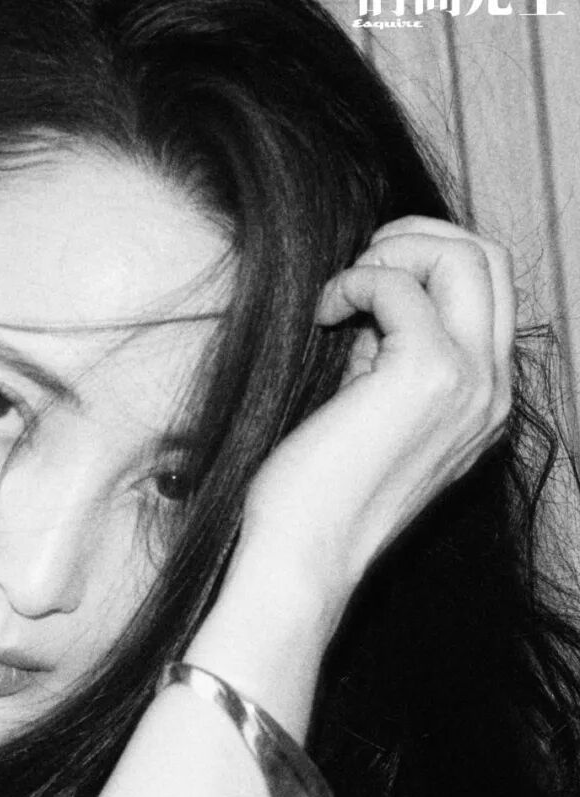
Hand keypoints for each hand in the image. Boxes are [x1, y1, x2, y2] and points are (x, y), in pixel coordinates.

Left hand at [238, 216, 514, 610]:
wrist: (304, 556)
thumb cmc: (318, 495)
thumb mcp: (369, 411)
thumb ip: (386, 356)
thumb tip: (372, 296)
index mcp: (484, 400)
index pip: (488, 290)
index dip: (426, 265)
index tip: (364, 287)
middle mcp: (492, 390)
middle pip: (491, 258)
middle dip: (417, 240)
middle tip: (355, 273)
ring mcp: (470, 381)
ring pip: (464, 255)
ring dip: (392, 253)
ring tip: (340, 295)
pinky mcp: (428, 374)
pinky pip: (399, 284)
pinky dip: (354, 282)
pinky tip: (323, 314)